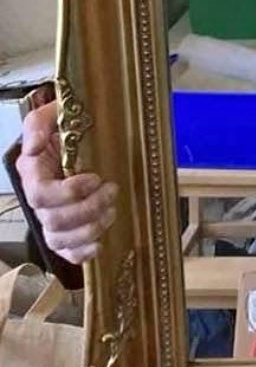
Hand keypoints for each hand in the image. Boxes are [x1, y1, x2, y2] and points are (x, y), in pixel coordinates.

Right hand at [16, 100, 117, 264]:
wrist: (78, 134)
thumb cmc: (66, 125)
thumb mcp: (52, 112)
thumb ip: (38, 123)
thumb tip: (34, 146)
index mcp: (32, 172)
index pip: (40, 194)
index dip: (68, 193)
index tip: (94, 178)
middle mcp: (39, 199)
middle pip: (53, 220)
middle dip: (87, 209)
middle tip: (111, 190)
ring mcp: (50, 217)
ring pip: (59, 239)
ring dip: (89, 230)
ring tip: (112, 210)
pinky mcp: (65, 230)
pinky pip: (66, 252)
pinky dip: (82, 254)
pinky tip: (100, 244)